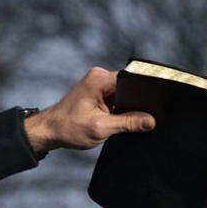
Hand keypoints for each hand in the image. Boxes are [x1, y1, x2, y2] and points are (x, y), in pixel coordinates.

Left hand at [24, 67, 154, 156]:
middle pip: (131, 86)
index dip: (146, 93)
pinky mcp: (99, 92)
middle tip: (146, 119)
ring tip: (131, 120)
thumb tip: (151, 121)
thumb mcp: (101, 128)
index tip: (157, 106)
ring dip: (130, 106)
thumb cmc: (68, 128)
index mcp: (99, 80)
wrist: (49, 130)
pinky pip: (118, 97)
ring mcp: (99, 84)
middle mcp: (99, 77)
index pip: (133, 80)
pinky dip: (122, 108)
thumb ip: (128, 123)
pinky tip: (123, 119)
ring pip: (126, 93)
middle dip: (139, 102)